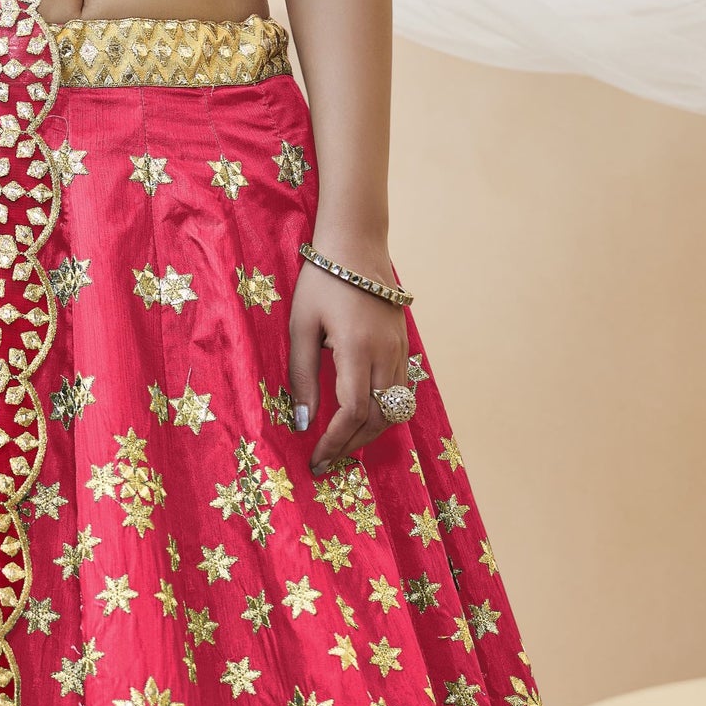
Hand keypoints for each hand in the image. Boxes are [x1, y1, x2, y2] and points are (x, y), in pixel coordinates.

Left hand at [287, 229, 410, 474]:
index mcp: (357, 348)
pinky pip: (401, 391)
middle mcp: (387, 353)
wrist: (356, 245)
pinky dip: (384, 412)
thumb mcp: (300, 327)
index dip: (336, 441)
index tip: (317, 458)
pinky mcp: (405, 345)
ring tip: (341, 444)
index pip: (354, 411)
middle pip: (379, 418)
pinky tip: (361, 417)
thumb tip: (302, 422)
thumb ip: (301, 376)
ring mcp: (401, 349)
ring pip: (395, 409)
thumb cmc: (321, 281)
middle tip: (326, 460)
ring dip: (370, 432)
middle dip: (352, 444)